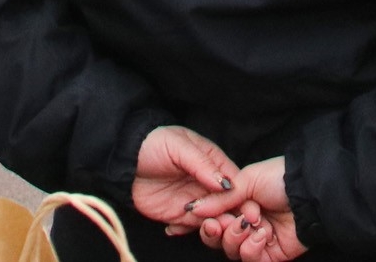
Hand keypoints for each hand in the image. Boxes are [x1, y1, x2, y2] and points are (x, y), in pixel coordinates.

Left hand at [132, 126, 246, 237]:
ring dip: (210, 226)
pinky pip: (191, 227)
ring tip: (201, 226)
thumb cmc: (154, 143)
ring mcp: (194, 200)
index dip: (243, 197)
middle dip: (230, 216)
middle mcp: (207, 183)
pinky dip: (186, 230)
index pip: (235, 182)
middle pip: (228, 204)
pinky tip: (174, 226)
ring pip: (212, 219)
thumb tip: (226, 184)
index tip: (250, 212)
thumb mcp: (180, 146)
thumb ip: (202, 165)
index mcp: (213, 162)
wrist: (125, 159)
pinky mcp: (178, 214)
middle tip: (227, 225)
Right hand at [209, 157, 301, 261]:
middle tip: (223, 222)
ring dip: (236, 238)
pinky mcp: (271, 255)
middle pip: (219, 240)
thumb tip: (192, 208)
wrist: (306, 190)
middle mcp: (246, 224)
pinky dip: (251, 248)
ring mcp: (258, 240)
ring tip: (249, 223)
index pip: (214, 220)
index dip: (206, 222)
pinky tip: (261, 234)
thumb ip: (219, 199)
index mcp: (238, 205)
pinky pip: (251, 260)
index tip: (201, 217)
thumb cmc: (279, 179)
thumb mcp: (245, 181)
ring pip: (232, 251)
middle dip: (216, 232)